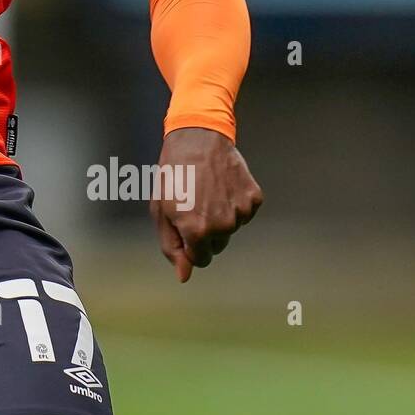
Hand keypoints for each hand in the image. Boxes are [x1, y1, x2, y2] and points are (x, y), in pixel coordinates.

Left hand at [150, 127, 262, 281]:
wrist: (197, 138)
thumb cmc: (173, 174)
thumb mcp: (161, 210)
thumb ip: (171, 247)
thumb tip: (184, 276)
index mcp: (196, 232)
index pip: (199, 260)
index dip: (189, 245)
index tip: (183, 225)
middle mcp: (222, 226)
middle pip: (217, 246)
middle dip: (204, 232)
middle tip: (193, 203)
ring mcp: (241, 212)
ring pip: (231, 230)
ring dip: (219, 217)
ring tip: (206, 191)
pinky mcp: (254, 199)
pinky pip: (244, 213)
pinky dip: (234, 204)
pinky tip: (221, 185)